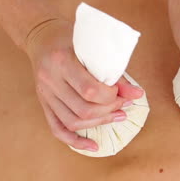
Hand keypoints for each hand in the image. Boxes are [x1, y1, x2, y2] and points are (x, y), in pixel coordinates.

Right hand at [25, 18, 143, 151]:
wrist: (41, 35)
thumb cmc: (72, 37)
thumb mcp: (94, 47)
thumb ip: (115, 72)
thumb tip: (137, 94)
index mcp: (63, 61)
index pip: (91, 91)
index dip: (111, 97)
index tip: (121, 91)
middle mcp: (50, 79)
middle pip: (83, 110)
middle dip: (109, 111)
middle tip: (123, 105)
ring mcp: (45, 93)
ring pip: (73, 122)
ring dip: (99, 123)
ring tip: (117, 116)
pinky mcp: (43, 102)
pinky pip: (57, 128)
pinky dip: (75, 141)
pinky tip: (93, 146)